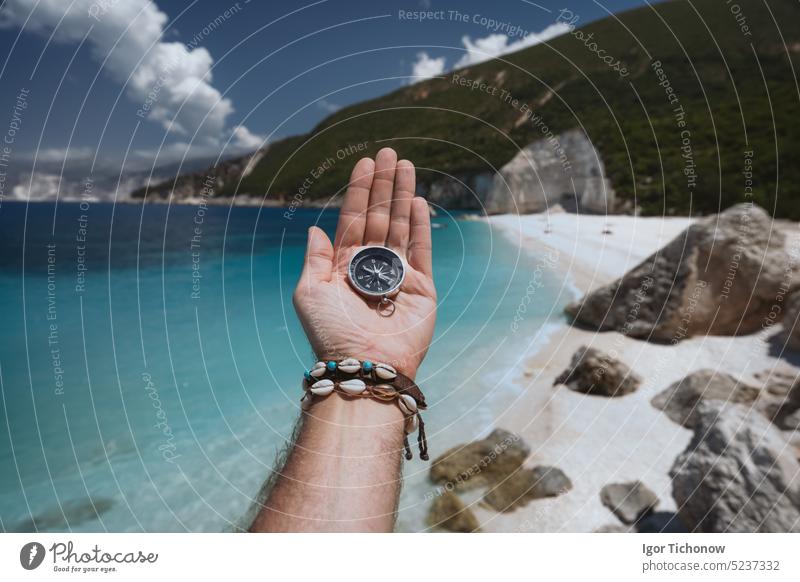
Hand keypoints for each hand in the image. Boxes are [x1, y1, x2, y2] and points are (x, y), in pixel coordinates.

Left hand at [293, 148, 436, 378]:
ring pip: (400, 225)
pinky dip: (419, 225)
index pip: (353, 218)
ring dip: (402, 194)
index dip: (359, 190)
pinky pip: (421, 250)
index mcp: (343, 264)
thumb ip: (315, 258)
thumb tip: (315, 227)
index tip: (364, 162)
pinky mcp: (420, 287)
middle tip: (389, 152)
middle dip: (383, 184)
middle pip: (379, 215)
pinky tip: (417, 201)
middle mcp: (371, 265)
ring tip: (406, 165)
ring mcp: (397, 274)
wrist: (364, 364)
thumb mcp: (310, 292)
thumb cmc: (331, 332)